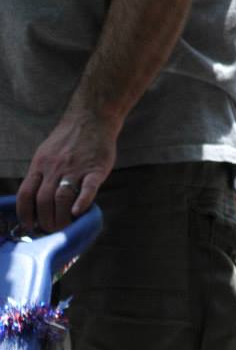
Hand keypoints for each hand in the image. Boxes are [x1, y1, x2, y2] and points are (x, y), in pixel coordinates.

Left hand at [14, 110, 117, 234]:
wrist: (91, 119)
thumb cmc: (69, 139)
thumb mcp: (46, 153)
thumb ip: (42, 174)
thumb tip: (38, 199)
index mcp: (39, 165)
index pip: (25, 194)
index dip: (25, 213)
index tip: (30, 225)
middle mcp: (54, 168)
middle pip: (44, 200)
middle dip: (45, 220)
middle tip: (52, 230)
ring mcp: (74, 169)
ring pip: (62, 198)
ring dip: (62, 217)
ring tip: (65, 227)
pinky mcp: (95, 170)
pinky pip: (87, 189)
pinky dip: (82, 202)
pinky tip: (80, 213)